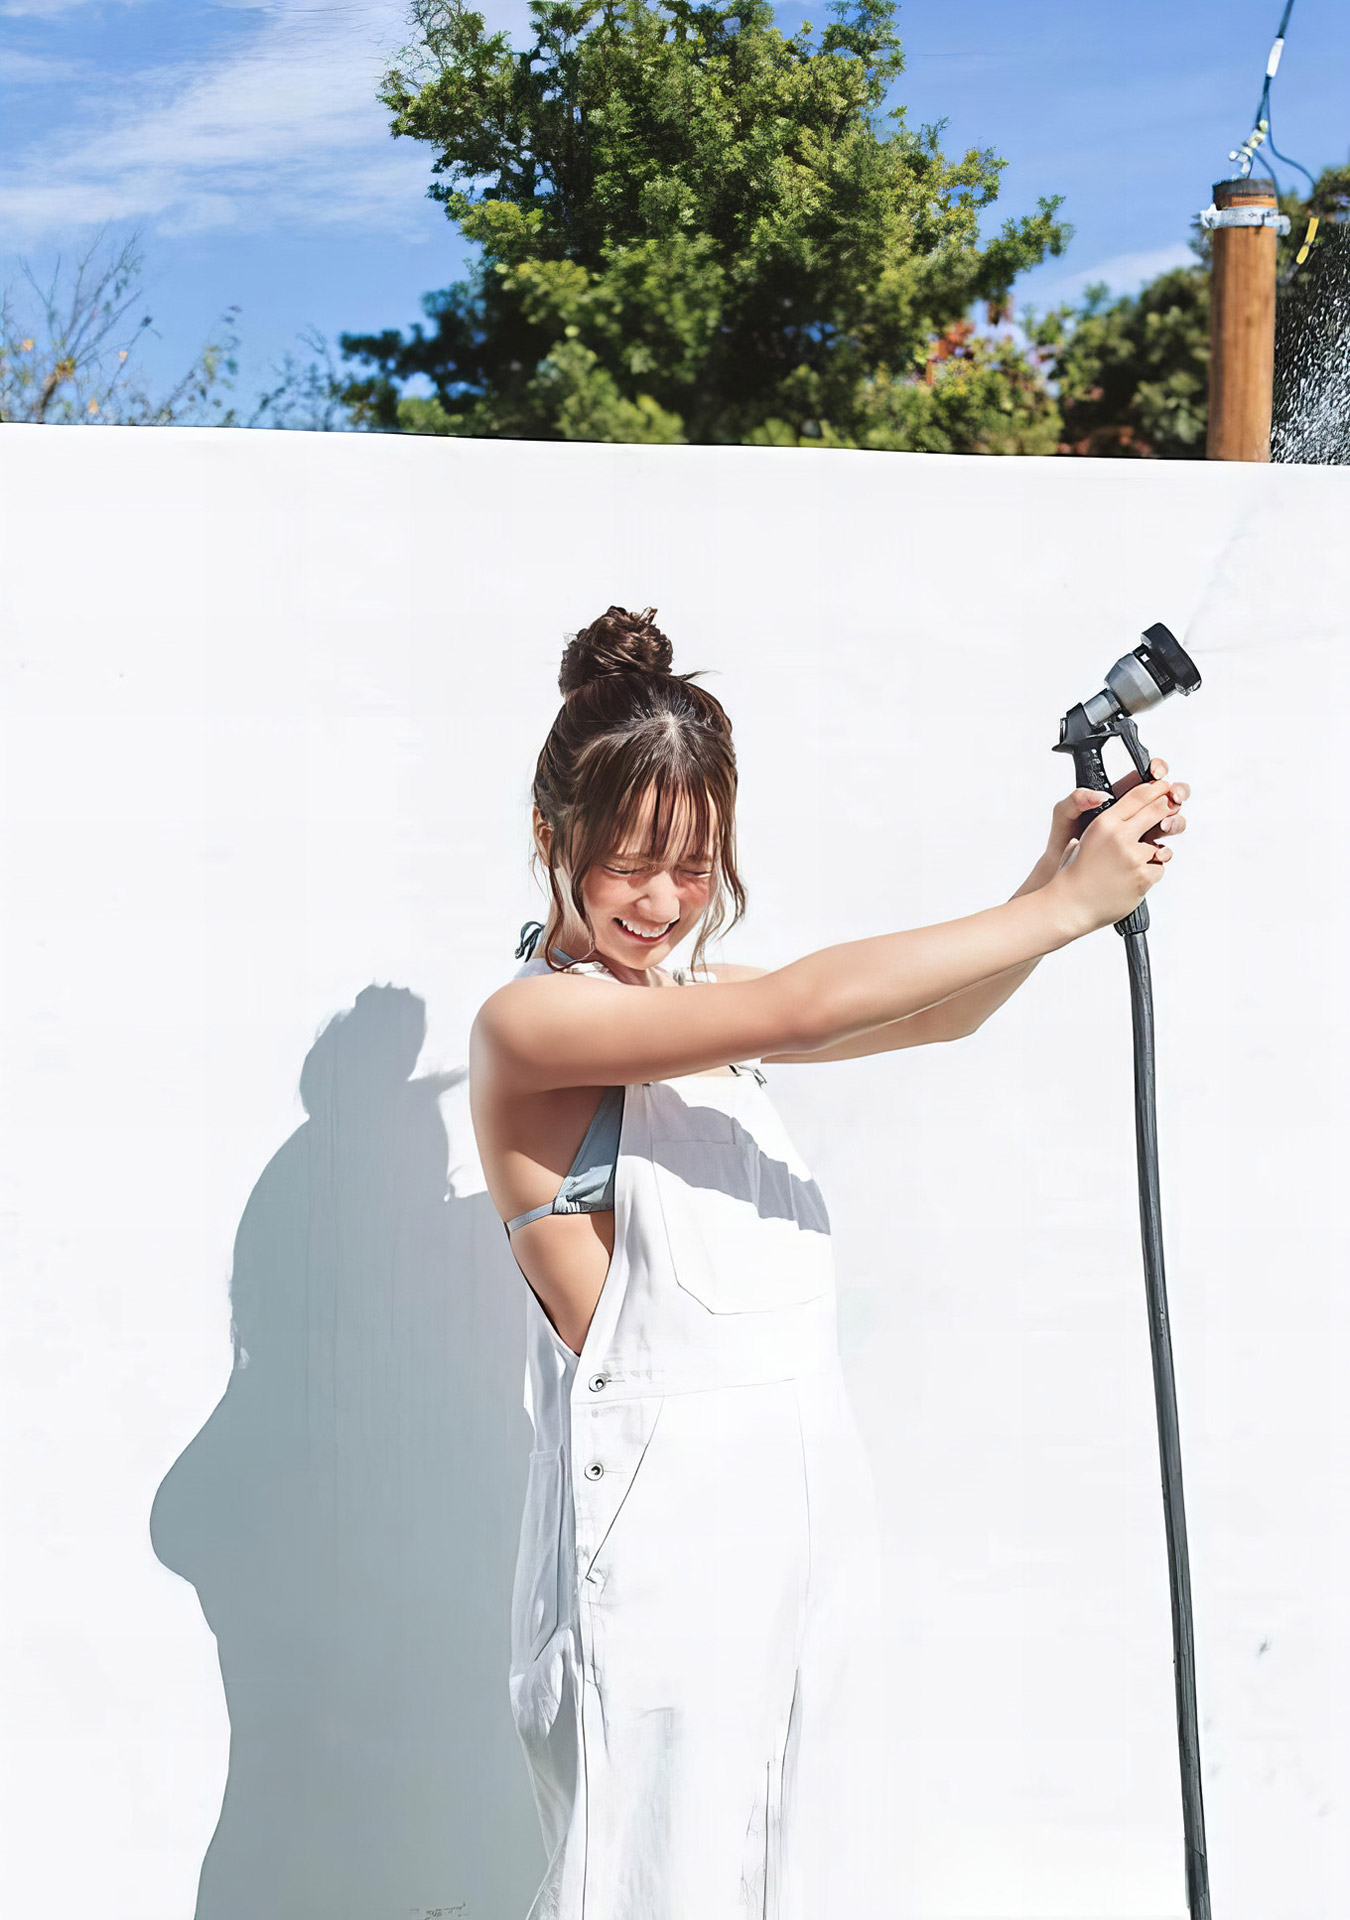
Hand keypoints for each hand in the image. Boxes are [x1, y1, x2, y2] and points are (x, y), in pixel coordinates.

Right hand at [1052, 761, 1191, 933]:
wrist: (1071, 904)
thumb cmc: (1076, 873)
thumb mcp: (1087, 838)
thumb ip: (1110, 824)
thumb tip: (1132, 814)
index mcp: (1104, 823)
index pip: (1138, 796)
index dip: (1156, 789)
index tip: (1164, 788)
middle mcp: (1120, 837)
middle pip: (1157, 811)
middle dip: (1166, 810)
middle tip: (1169, 810)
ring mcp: (1133, 857)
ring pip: (1160, 846)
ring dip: (1153, 854)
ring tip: (1132, 864)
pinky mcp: (1142, 877)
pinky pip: (1159, 868)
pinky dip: (1149, 873)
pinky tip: (1131, 879)